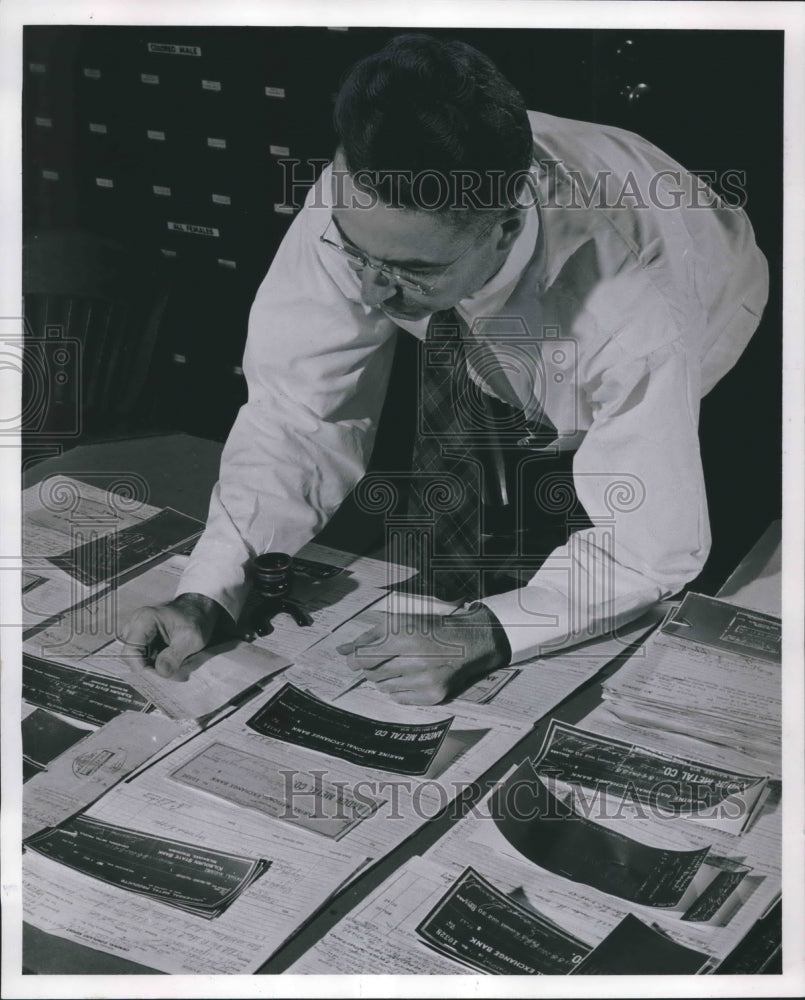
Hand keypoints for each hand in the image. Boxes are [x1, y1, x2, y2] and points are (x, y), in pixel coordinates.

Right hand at [120, 593, 221, 679]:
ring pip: (135, 658)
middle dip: (147, 668)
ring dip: (150, 666)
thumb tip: (161, 672)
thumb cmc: (195, 621)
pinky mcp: (140, 639)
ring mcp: (136, 632)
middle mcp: (135, 624)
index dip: (142, 667)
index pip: (130, 651)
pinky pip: (140, 657)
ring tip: (170, 665)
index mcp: (144, 619)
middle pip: (130, 656)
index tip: (161, 675)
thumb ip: (175, 655)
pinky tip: (167, 663)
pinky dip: (152, 663)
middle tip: (168, 672)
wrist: (198, 612)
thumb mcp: (192, 639)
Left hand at [337, 604, 510, 704]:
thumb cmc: (430, 630)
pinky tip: (411, 677)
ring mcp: (425, 680)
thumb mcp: (399, 623)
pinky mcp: (433, 695)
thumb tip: (341, 650)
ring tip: (400, 666)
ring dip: (385, 679)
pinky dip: (399, 690)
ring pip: (384, 688)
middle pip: (372, 674)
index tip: (354, 660)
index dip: (354, 660)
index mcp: (403, 637)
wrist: (468, 642)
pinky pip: (400, 699)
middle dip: (371, 668)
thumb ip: (368, 637)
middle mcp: (414, 659)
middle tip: (383, 660)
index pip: (363, 657)